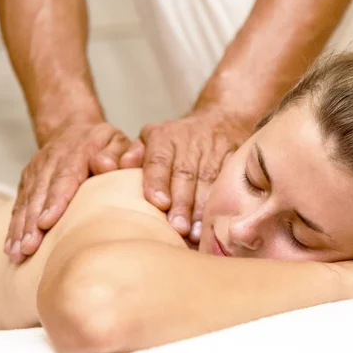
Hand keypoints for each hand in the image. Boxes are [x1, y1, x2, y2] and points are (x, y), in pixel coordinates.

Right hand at [5, 121, 130, 262]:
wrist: (74, 127)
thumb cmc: (104, 142)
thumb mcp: (117, 140)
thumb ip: (118, 152)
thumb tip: (107, 165)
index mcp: (76, 151)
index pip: (64, 177)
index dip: (55, 200)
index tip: (47, 222)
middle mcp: (51, 160)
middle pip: (40, 193)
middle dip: (33, 222)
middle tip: (30, 248)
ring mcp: (36, 170)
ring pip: (26, 201)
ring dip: (21, 228)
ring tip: (18, 253)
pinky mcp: (27, 180)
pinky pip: (19, 204)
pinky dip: (14, 226)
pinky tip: (12, 248)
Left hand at [120, 108, 249, 242]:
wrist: (220, 119)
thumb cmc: (177, 140)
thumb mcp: (151, 137)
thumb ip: (133, 154)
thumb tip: (117, 165)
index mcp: (165, 139)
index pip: (158, 160)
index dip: (158, 181)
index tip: (158, 202)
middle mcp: (190, 143)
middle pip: (185, 174)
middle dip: (182, 203)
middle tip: (177, 228)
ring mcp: (215, 151)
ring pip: (209, 181)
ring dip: (202, 208)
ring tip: (195, 233)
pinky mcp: (235, 159)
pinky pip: (230, 181)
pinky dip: (225, 203)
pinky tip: (219, 222)